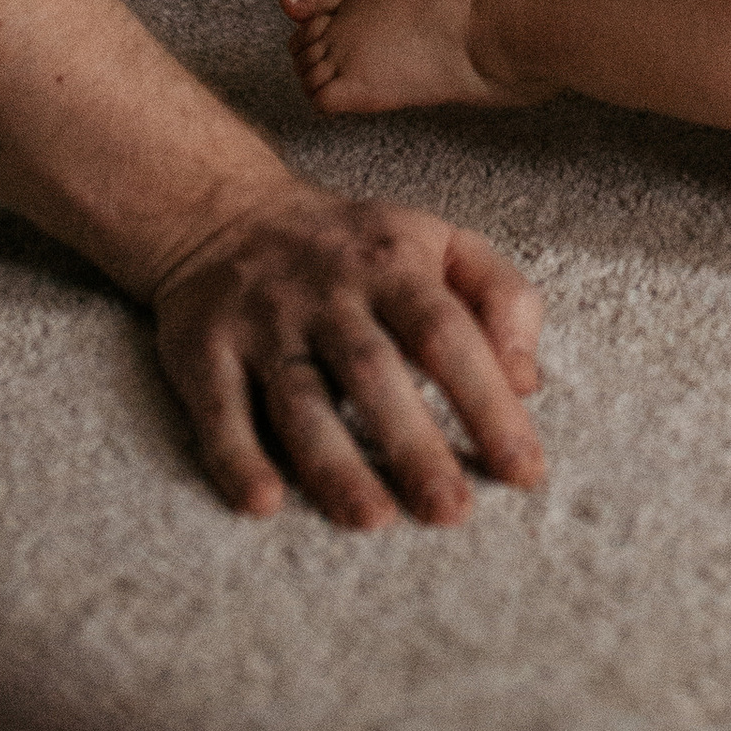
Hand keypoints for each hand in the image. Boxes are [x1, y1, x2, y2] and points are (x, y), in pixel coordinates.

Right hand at [150, 182, 546, 530]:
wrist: (226, 211)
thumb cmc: (358, 248)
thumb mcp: (439, 242)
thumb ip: (500, 297)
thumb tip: (527, 382)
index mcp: (395, 265)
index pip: (449, 335)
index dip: (488, 401)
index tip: (522, 471)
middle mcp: (329, 293)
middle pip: (375, 372)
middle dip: (415, 445)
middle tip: (451, 512)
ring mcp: (264, 322)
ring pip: (300, 399)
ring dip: (334, 463)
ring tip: (372, 520)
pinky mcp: (203, 351)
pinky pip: (219, 410)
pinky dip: (237, 457)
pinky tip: (262, 503)